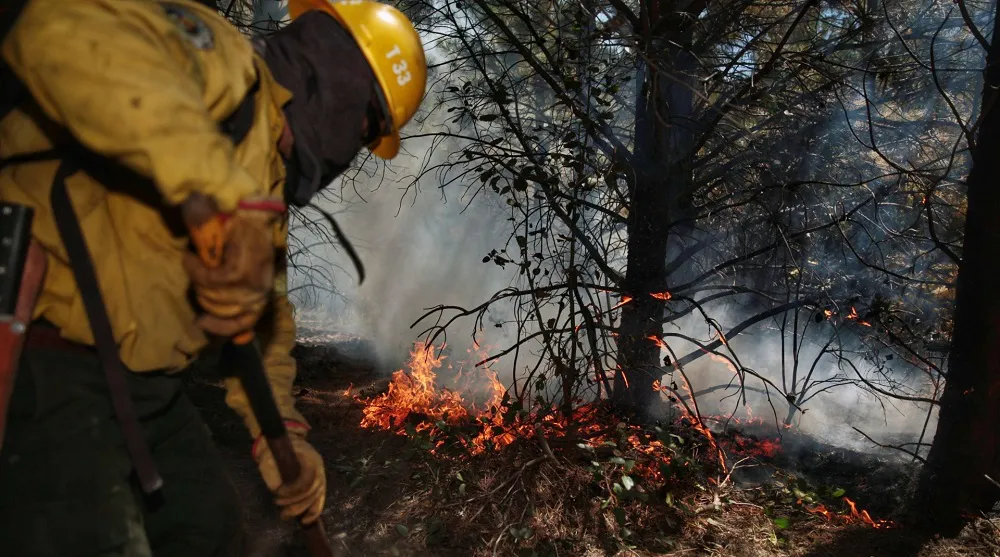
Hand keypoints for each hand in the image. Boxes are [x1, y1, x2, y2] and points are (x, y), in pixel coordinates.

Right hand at [181, 195, 284, 335]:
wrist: (245, 207)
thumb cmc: (239, 234)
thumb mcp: (238, 265)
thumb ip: (231, 288)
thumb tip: (218, 316)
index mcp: (263, 289)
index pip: (247, 321)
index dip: (224, 328)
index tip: (202, 322)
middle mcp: (261, 288)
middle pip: (226, 313)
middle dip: (205, 301)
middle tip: (196, 281)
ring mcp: (252, 281)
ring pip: (215, 298)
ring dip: (198, 283)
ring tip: (194, 264)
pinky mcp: (240, 270)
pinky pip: (210, 281)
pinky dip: (196, 270)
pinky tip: (191, 257)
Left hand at [253, 426, 326, 523]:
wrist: (282, 442)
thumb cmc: (274, 451)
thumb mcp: (269, 461)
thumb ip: (274, 476)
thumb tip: (277, 492)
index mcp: (309, 458)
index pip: (306, 478)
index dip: (293, 490)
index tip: (277, 493)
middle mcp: (319, 467)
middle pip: (313, 490)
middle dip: (296, 503)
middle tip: (281, 511)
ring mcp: (321, 474)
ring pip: (317, 496)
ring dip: (302, 509)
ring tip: (286, 515)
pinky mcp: (318, 482)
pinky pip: (320, 498)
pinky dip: (314, 510)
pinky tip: (306, 520)